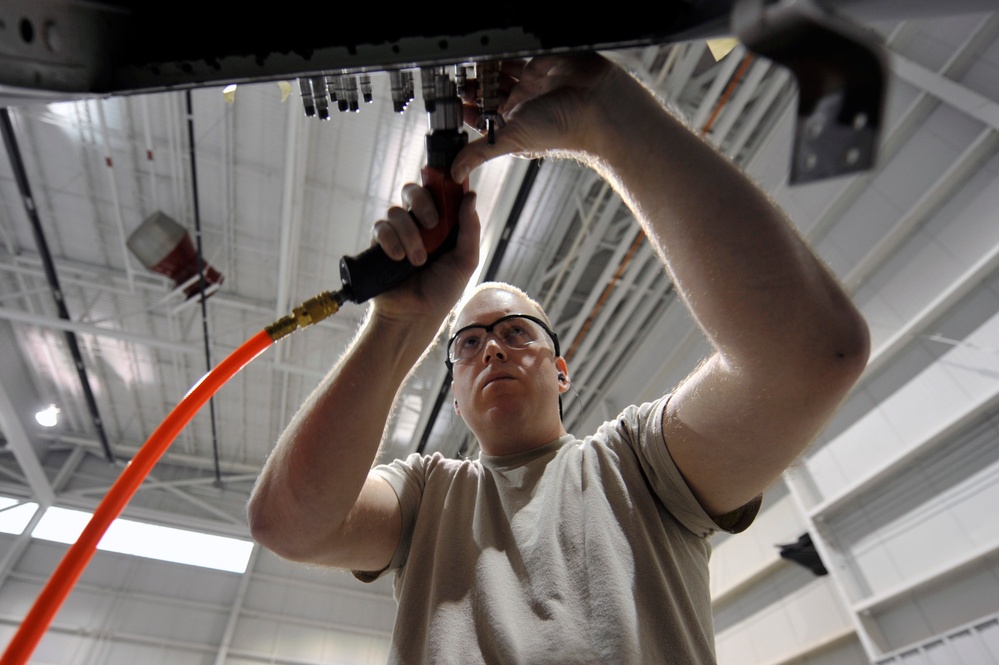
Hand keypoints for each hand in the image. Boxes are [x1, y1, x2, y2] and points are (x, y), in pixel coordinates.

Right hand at [369, 184, 479, 326]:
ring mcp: (396, 233)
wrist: (415, 315)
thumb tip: (471, 196)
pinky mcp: (378, 244)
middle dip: (422, 202)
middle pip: (411, 191)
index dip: (440, 186)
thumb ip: (470, 229)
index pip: (437, 193)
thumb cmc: (442, 291)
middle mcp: (416, 224)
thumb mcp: (465, 261)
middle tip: (432, 223)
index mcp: (440, 224)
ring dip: (410, 235)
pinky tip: (398, 259)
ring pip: (396, 212)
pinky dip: (390, 241)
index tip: (447, 188)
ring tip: (418, 261)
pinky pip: (380, 228)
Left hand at [453, 54, 623, 180]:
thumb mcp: (512, 139)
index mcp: (513, 122)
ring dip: (485, 68)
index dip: (464, 108)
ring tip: (469, 64)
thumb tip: (455, 172)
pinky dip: (503, 53)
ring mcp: (532, 82)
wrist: (597, 106)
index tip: (448, 102)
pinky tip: (490, 52)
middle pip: (488, 90)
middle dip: (472, 84)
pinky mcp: (542, 62)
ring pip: (500, 71)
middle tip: (456, 78)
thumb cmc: (562, 129)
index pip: (481, 114)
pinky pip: (517, 54)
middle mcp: (521, 103)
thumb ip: (481, 152)